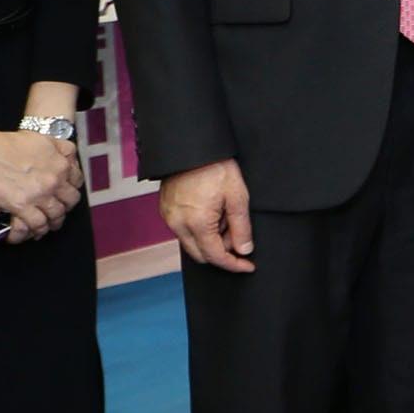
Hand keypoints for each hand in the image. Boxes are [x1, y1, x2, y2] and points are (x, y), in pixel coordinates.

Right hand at [0, 124, 79, 243]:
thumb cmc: (9, 144)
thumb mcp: (44, 139)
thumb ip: (60, 148)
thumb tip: (69, 156)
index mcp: (61, 165)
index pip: (77, 181)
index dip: (73, 188)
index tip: (68, 192)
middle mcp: (54, 181)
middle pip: (70, 201)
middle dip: (66, 207)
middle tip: (61, 209)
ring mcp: (40, 195)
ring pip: (56, 215)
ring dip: (54, 222)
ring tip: (50, 224)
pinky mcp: (22, 207)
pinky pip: (38, 224)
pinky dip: (38, 230)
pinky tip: (36, 231)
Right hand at [159, 157, 255, 271]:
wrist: (192, 146)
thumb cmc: (216, 167)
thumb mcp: (237, 197)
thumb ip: (241, 227)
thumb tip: (244, 250)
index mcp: (196, 223)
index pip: (216, 257)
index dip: (234, 265)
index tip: (248, 266)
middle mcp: (178, 224)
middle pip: (201, 255)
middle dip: (222, 251)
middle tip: (238, 234)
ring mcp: (169, 218)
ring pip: (192, 243)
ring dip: (211, 238)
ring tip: (225, 214)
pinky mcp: (166, 210)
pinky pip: (184, 231)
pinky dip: (200, 229)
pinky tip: (212, 210)